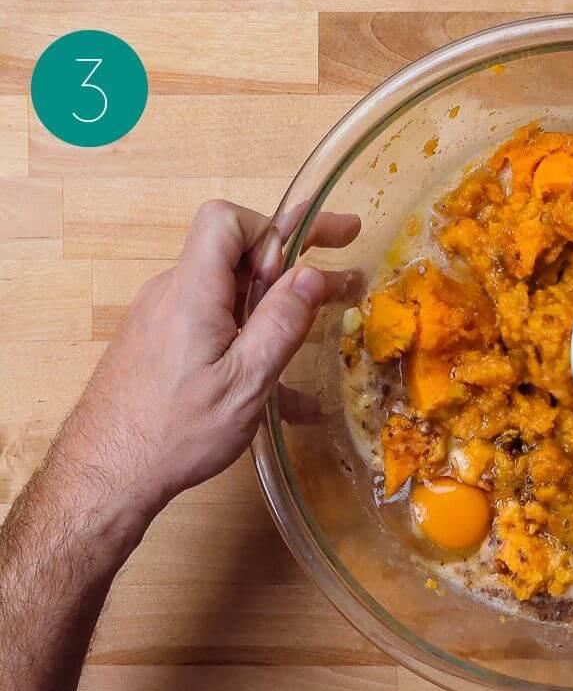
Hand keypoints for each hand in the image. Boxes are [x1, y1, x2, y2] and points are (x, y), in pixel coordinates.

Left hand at [59, 198, 358, 522]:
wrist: (108, 470)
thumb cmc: (176, 432)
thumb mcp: (245, 383)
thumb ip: (280, 325)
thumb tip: (311, 275)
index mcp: (193, 291)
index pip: (227, 220)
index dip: (270, 232)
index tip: (296, 272)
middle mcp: (173, 293)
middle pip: (233, 252)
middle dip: (292, 255)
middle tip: (344, 240)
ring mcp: (163, 318)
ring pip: (228, 296)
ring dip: (274, 310)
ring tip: (323, 334)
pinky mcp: (160, 344)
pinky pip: (213, 328)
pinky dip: (248, 344)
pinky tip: (285, 398)